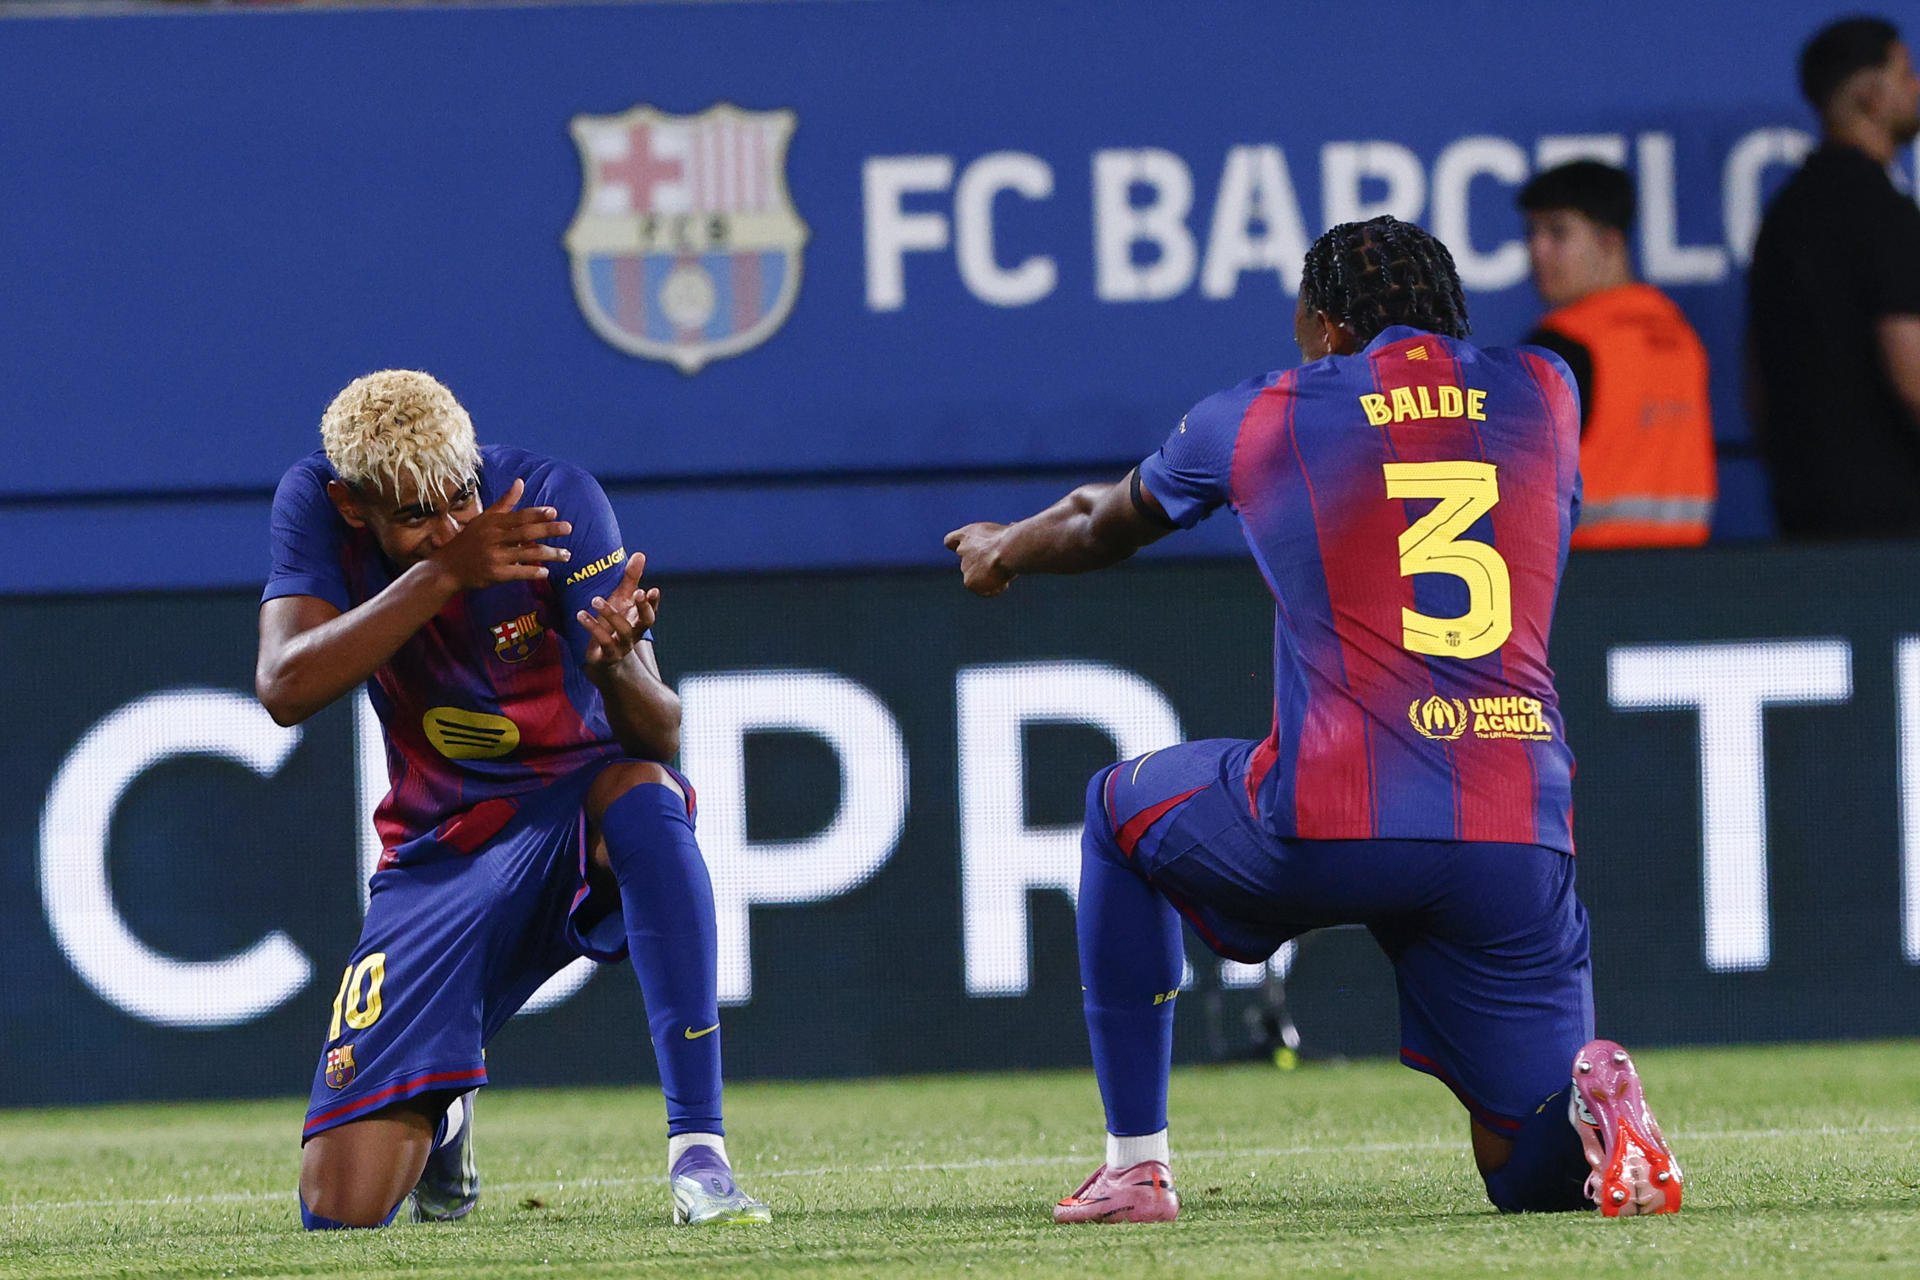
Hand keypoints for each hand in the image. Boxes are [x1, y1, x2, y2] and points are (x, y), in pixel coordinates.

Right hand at [426, 479, 572, 591]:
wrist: (446, 568)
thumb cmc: (469, 541)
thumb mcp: (484, 519)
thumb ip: (505, 503)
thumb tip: (521, 481)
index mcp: (492, 523)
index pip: (518, 516)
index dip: (537, 514)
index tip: (554, 511)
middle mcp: (493, 538)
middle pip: (526, 533)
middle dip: (549, 530)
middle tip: (569, 528)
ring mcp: (494, 557)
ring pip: (527, 554)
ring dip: (549, 554)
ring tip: (566, 554)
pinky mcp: (495, 575)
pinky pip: (519, 573)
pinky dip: (533, 572)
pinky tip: (546, 572)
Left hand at [578, 550, 657, 670]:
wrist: (604, 660)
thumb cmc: (613, 625)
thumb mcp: (621, 601)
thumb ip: (631, 579)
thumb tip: (641, 554)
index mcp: (639, 619)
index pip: (651, 609)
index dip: (653, 601)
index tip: (652, 589)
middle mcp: (635, 632)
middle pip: (647, 621)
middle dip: (644, 607)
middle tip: (639, 592)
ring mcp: (623, 645)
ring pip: (623, 630)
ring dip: (610, 614)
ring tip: (595, 599)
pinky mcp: (608, 655)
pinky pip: (603, 642)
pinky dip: (592, 627)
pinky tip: (581, 614)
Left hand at [944, 522, 1015, 596]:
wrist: (1009, 549)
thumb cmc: (1012, 537)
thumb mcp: (1006, 530)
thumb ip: (1003, 532)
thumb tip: (1012, 526)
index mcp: (969, 534)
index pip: (950, 541)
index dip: (955, 547)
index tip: (963, 550)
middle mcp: (962, 550)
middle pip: (967, 562)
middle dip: (980, 566)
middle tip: (998, 565)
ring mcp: (964, 566)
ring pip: (977, 577)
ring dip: (989, 578)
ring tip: (1005, 572)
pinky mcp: (969, 581)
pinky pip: (984, 590)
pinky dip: (994, 589)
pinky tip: (1004, 582)